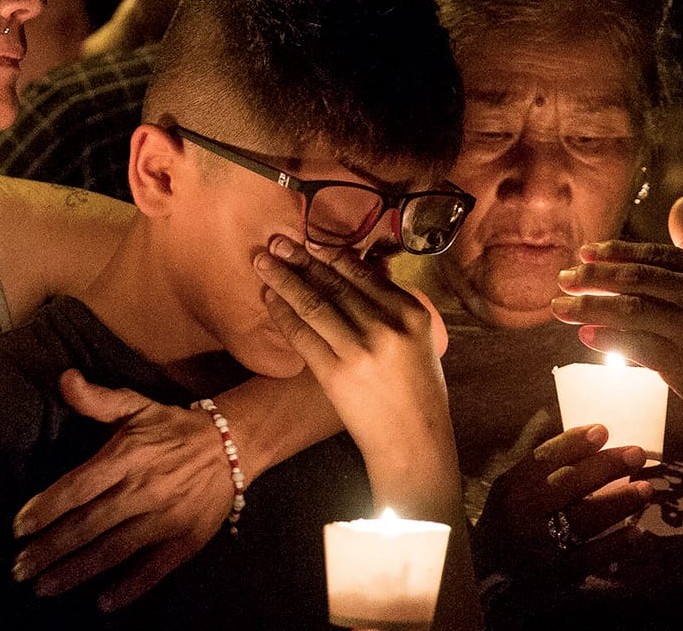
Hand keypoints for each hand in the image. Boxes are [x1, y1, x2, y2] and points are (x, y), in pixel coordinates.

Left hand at [11, 369, 229, 610]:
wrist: (233, 444)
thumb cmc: (175, 427)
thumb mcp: (136, 405)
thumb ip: (97, 399)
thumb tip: (64, 378)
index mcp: (126, 457)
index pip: (77, 487)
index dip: (45, 508)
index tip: (18, 528)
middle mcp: (142, 490)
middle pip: (87, 525)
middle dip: (50, 549)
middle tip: (19, 569)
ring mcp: (165, 518)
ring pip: (113, 551)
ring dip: (76, 572)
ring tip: (44, 588)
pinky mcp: (186, 541)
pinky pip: (154, 569)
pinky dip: (129, 588)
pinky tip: (103, 603)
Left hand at [254, 235, 456, 521]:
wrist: (415, 443)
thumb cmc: (418, 391)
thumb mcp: (420, 340)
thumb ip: (393, 306)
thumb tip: (364, 267)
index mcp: (412, 312)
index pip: (364, 273)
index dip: (332, 253)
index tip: (311, 239)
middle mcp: (387, 325)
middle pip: (335, 283)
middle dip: (301, 259)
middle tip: (276, 240)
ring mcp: (360, 349)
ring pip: (314, 303)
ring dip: (284, 279)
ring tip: (262, 260)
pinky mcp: (336, 373)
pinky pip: (302, 334)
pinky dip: (282, 313)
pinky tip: (269, 298)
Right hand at [473, 425, 651, 577]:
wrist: (489, 571)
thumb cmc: (509, 520)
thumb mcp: (511, 489)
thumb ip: (541, 469)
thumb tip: (587, 443)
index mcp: (512, 488)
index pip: (542, 459)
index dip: (573, 443)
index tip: (602, 430)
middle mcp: (524, 513)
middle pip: (568, 484)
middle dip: (606, 466)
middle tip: (636, 454)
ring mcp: (541, 543)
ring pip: (584, 518)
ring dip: (619, 502)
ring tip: (645, 489)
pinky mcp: (557, 572)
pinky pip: (592, 556)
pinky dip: (616, 544)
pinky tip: (636, 532)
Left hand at [550, 196, 682, 424]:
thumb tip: (681, 203)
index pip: (652, 255)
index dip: (614, 252)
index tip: (583, 253)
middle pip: (635, 279)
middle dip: (592, 278)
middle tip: (563, 279)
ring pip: (629, 310)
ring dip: (588, 307)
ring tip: (559, 307)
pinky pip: (637, 345)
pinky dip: (607, 338)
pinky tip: (585, 335)